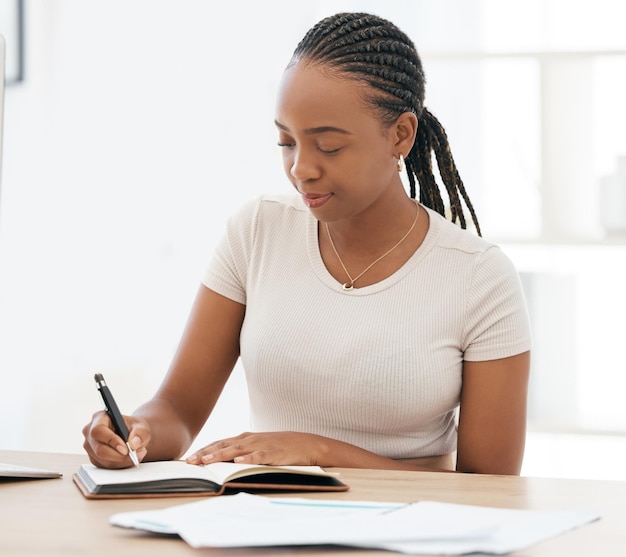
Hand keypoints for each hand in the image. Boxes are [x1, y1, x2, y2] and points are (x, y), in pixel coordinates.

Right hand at [82, 410, 148, 468]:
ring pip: (103, 460)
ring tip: (137, 455)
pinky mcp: (94, 458)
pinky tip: (129, 459)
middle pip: (99, 449)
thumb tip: (133, 444)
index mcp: (98, 418)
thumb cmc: (134, 427)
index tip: (125, 449)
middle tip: (135, 455)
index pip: (99, 430)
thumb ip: (140, 433)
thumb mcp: (141, 426)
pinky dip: (119, 465)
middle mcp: (90, 432)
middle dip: (119, 456)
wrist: (132, 434)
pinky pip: (105, 466)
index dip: (111, 441)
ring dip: (122, 461)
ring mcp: (90, 446)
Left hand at [185, 431, 329, 466]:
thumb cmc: (278, 447)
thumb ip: (240, 451)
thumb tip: (220, 462)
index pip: (219, 443)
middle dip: (205, 454)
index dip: (203, 450)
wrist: (305, 444)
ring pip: (237, 450)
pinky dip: (248, 459)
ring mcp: (261, 445)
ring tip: (206, 461)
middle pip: (223, 446)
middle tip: (189, 462)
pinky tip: (239, 462)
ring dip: (220, 455)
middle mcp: (249, 440)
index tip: (187, 459)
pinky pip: (259, 456)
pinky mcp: (274, 453)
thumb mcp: (257, 447)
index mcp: (244, 439)